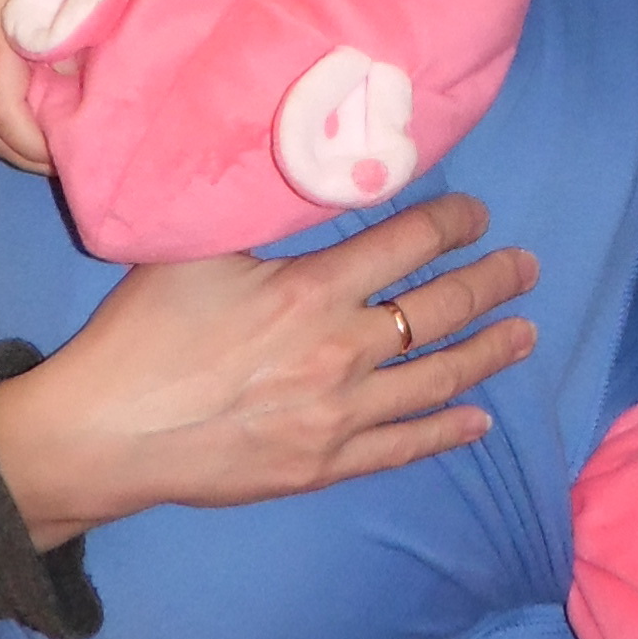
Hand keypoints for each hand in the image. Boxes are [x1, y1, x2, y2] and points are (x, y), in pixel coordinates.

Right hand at [0, 196, 540, 543]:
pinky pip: (405, 446)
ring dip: (491, 352)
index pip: (408, 241)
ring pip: (440, 378)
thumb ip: (257, 216)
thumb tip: (301, 174)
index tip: (477, 216)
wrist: (111, 433)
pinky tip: (479, 420)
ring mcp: (340, 413)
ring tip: (526, 333)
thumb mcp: (194, 251)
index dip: (453, 223)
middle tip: (526, 267)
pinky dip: (449, 430)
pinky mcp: (326, 464)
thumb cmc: (144, 335)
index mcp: (312, 289)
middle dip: (494, 282)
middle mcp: (342, 349)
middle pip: (442, 308)